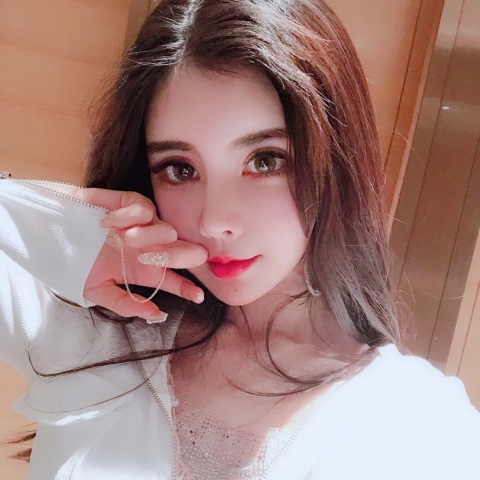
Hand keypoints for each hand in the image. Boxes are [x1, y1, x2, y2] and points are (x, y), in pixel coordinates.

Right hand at [71, 188, 207, 319]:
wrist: (50, 233)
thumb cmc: (74, 262)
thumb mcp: (96, 290)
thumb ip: (124, 304)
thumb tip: (155, 314)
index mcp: (145, 271)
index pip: (175, 280)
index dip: (189, 287)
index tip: (198, 296)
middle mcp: (150, 248)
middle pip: (184, 253)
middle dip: (179, 257)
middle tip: (153, 259)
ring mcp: (143, 226)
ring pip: (169, 231)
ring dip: (150, 237)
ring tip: (127, 241)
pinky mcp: (131, 204)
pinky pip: (145, 209)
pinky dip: (130, 217)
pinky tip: (108, 223)